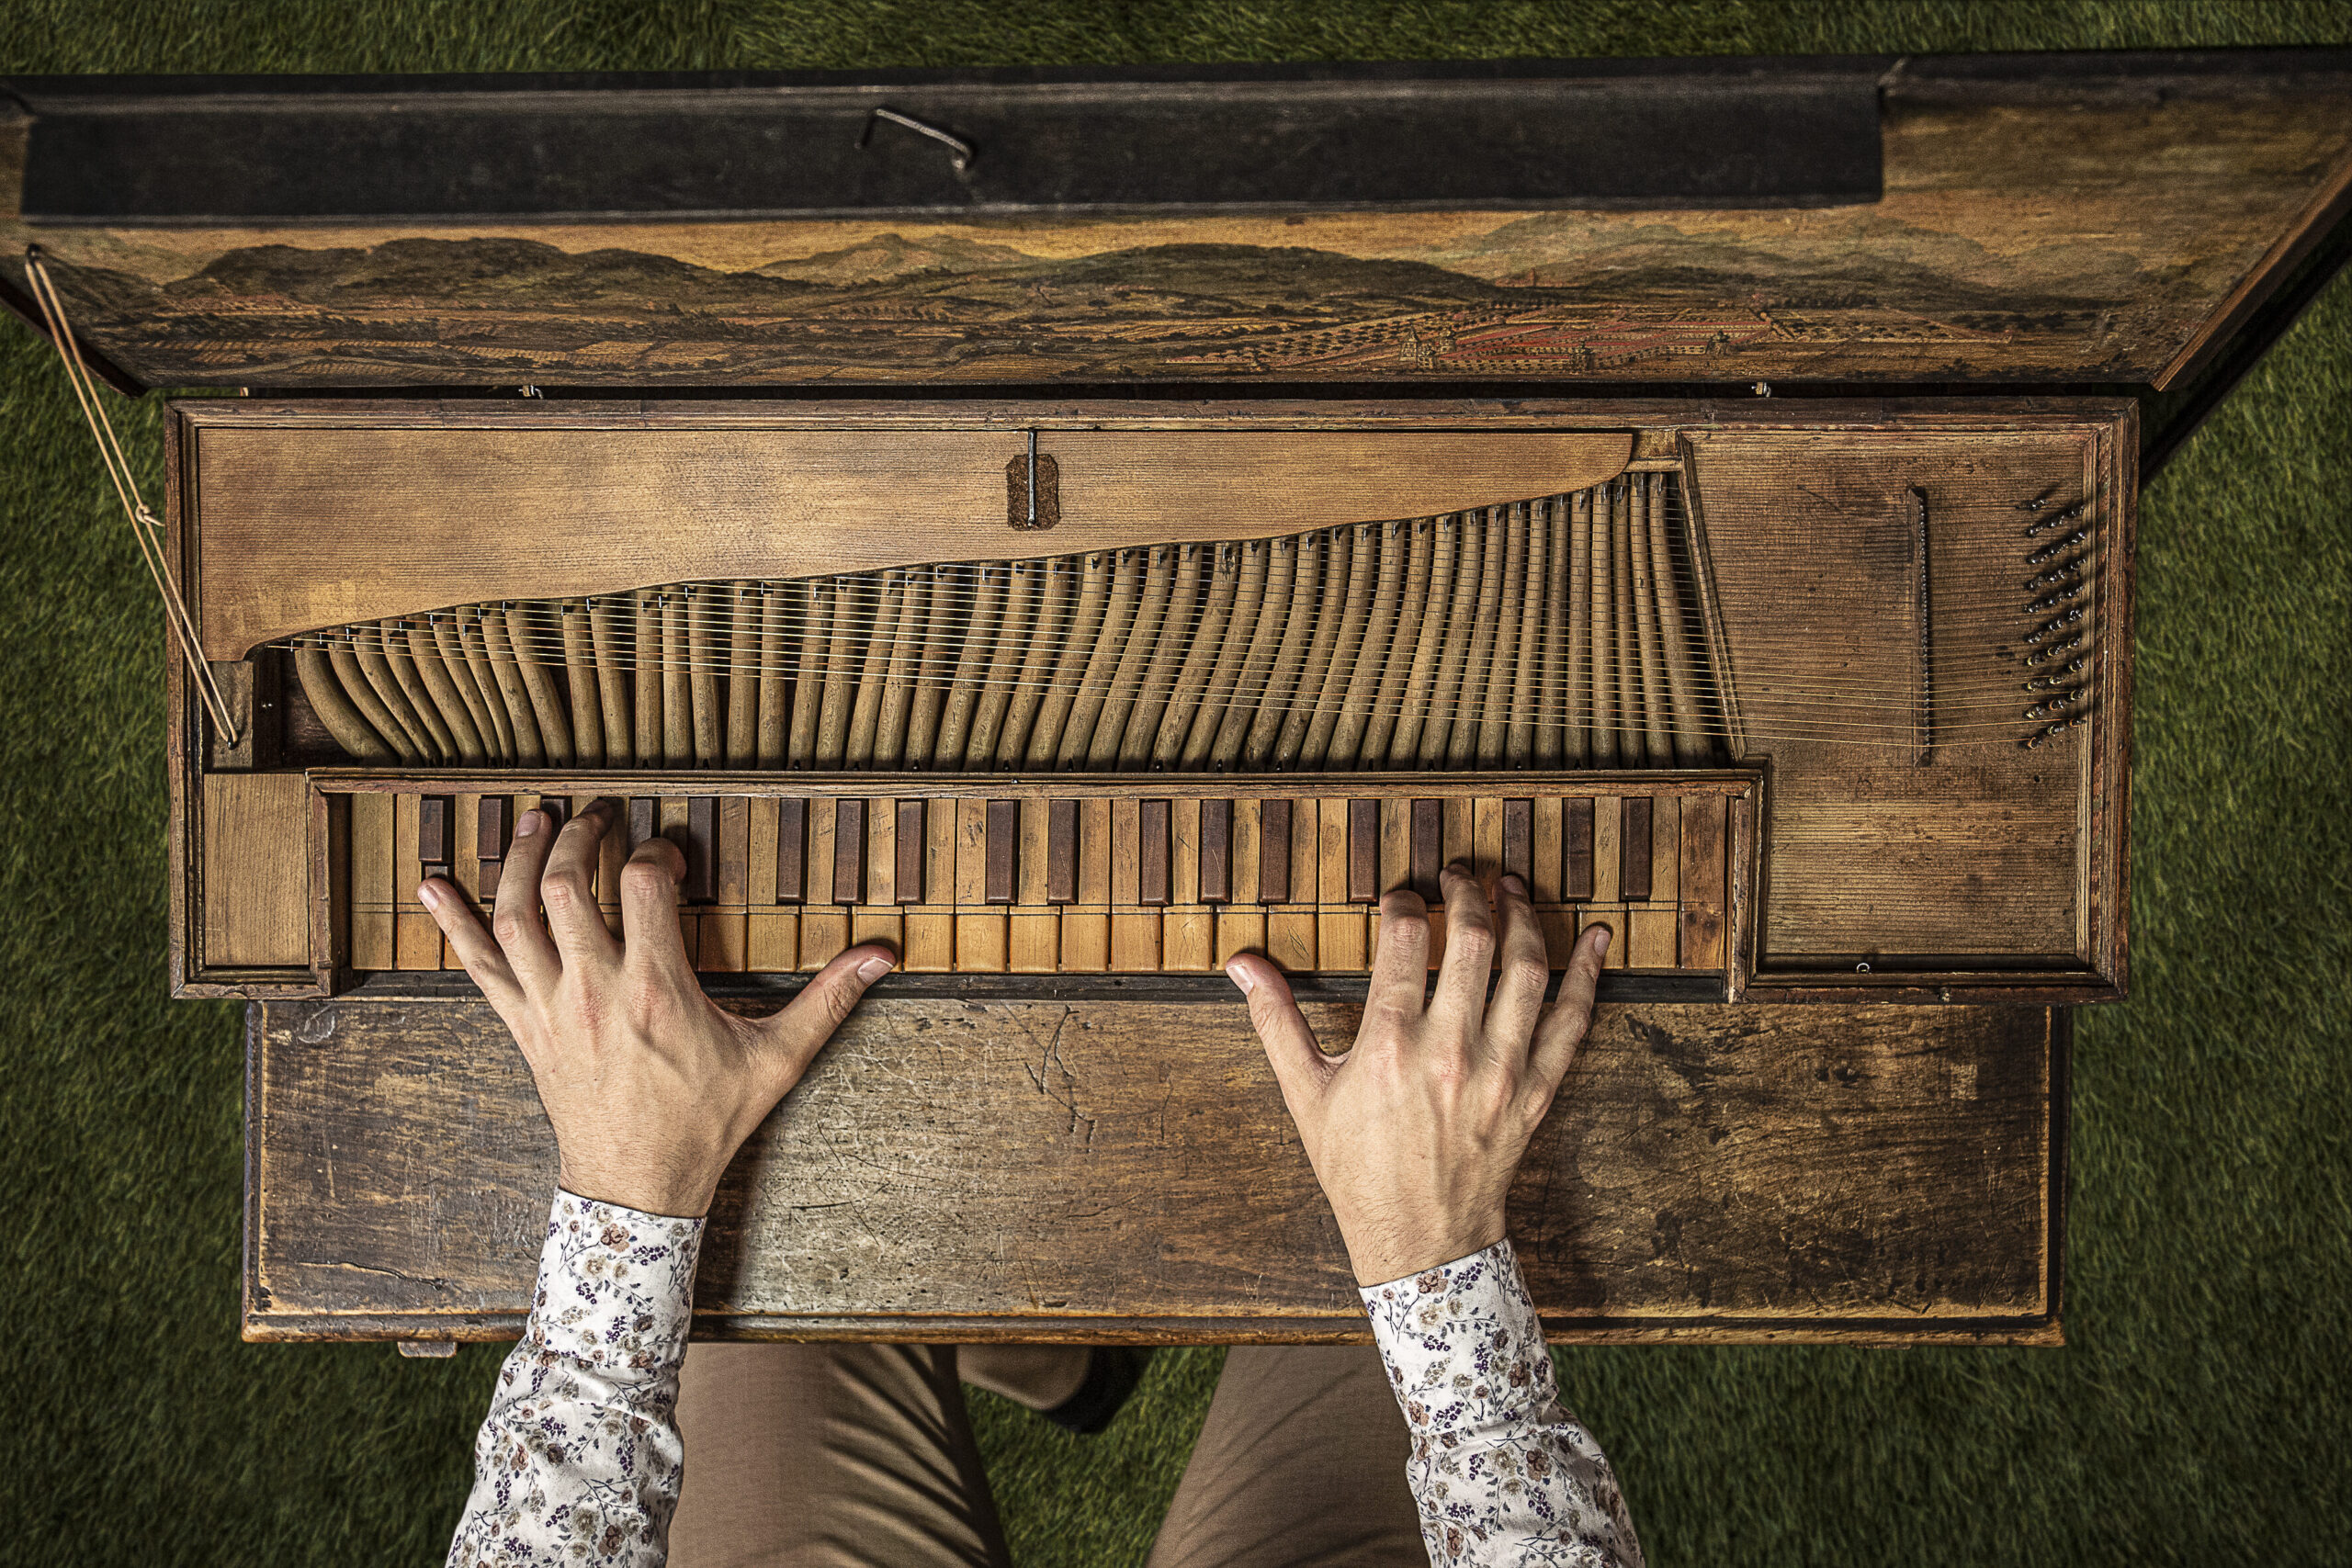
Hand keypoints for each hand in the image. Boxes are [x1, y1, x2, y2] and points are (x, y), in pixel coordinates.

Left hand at [420, 800, 893, 1217]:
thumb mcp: (777, 1060)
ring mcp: (551, 1007)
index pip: (643, 884)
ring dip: (519, 860)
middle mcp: (595, 990)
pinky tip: (434, 888)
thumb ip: (828, 1001)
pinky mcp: (523, 1027)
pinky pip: (478, 966)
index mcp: (657, 988)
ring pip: (517, 913)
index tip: (669, 853)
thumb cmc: (706, 1122)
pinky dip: (453, 924)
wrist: (638, 1187)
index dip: (656, 852)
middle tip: (598, 814)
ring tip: (534, 821)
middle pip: (566, 883)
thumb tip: (882, 956)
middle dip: (579, 836)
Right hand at [1227, 864, 1607, 1286]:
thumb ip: (1276, 1020)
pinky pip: (1573, 1021)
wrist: (1419, 1241)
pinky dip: (1589, 974)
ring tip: (1509, 888)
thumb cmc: (1358, 1169)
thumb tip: (1241, 963)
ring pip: (1527, 968)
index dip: (1404, 902)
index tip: (1401, 895)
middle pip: (1473, 940)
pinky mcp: (1536, 1091)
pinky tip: (1597, 937)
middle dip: (1467, 894)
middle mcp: (1451, 1051)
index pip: (1405, 939)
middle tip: (1458, 876)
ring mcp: (1501, 1071)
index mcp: (1390, 1044)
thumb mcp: (1306, 1094)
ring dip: (1523, 916)